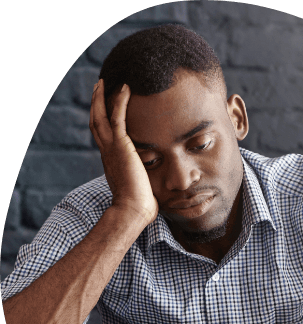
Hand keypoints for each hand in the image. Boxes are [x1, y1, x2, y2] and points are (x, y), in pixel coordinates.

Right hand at [90, 80, 157, 225]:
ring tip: (106, 82)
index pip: (103, 136)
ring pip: (101, 116)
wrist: (133, 210)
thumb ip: (143, 180)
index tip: (104, 110)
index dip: (102, 121)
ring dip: (103, 98)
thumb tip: (154, 186)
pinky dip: (120, 101)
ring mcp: (111, 149)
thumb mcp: (140, 187)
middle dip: (96, 103)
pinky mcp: (121, 146)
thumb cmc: (139, 205)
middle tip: (99, 87)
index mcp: (110, 161)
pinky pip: (117, 117)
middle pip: (96, 122)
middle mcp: (107, 152)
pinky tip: (126, 88)